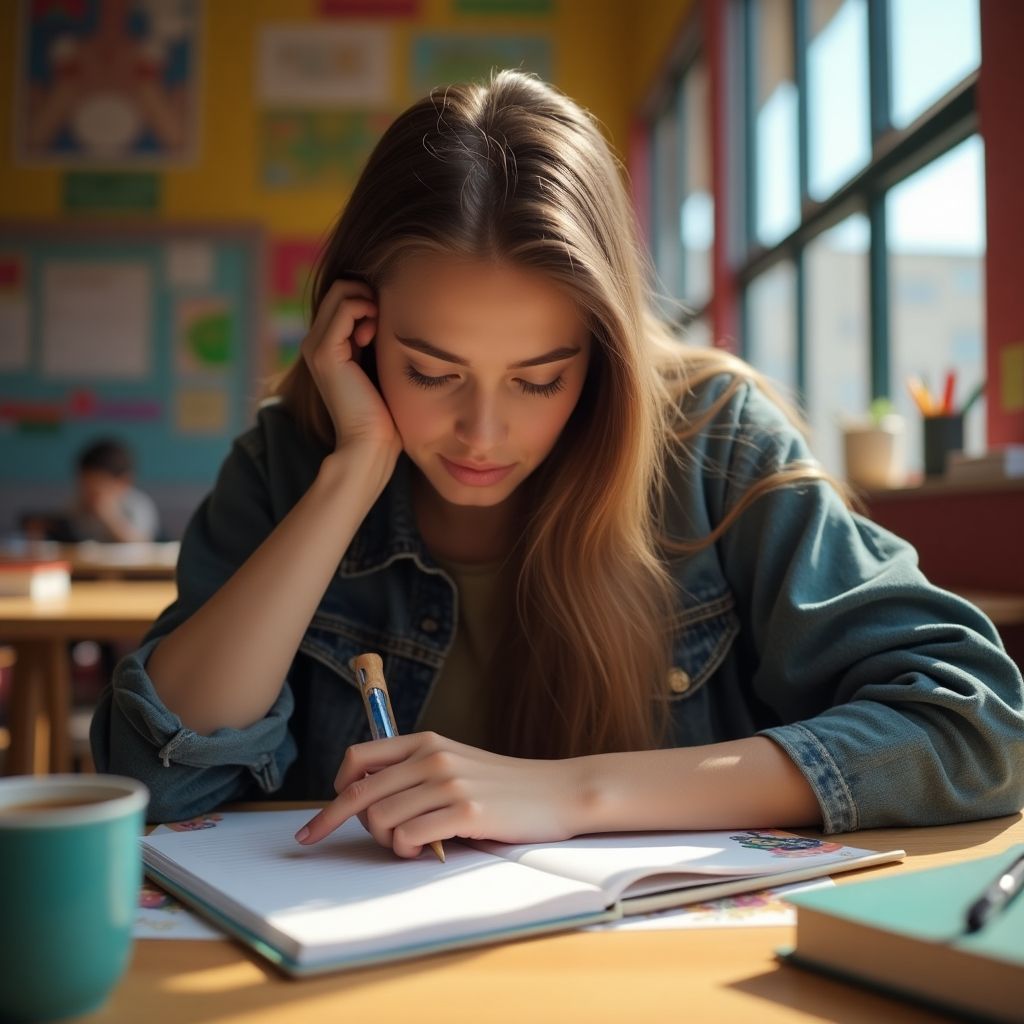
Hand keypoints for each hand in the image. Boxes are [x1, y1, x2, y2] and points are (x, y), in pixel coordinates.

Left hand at [295, 732, 587, 857]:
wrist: (556, 791)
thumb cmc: (502, 786)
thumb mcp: (455, 764)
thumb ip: (415, 773)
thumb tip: (365, 795)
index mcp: (426, 742)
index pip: (359, 758)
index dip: (334, 787)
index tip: (323, 811)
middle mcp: (432, 757)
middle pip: (359, 793)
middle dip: (330, 821)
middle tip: (312, 840)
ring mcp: (448, 783)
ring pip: (379, 819)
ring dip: (382, 840)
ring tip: (404, 843)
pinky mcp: (466, 812)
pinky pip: (408, 836)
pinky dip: (404, 849)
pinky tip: (419, 848)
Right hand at [301, 279, 400, 460]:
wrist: (371, 442)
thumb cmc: (384, 411)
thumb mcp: (379, 364)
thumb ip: (375, 338)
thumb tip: (389, 308)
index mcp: (327, 345)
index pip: (343, 296)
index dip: (369, 300)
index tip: (384, 327)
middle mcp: (315, 342)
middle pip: (341, 288)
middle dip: (368, 296)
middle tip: (382, 326)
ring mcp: (316, 346)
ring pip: (342, 291)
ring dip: (368, 302)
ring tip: (377, 332)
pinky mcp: (325, 352)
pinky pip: (345, 306)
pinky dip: (366, 310)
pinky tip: (374, 335)